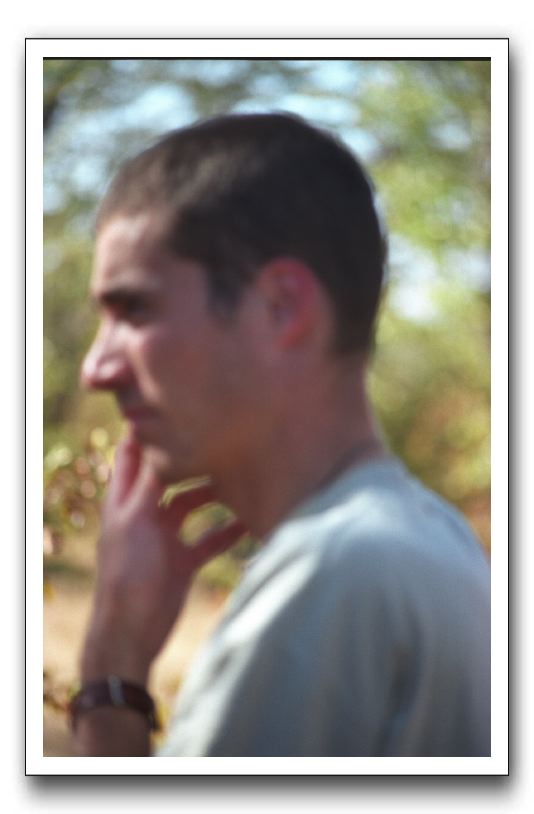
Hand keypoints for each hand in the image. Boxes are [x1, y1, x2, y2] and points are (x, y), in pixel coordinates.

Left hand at [81, 433, 245, 683]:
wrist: (131, 631)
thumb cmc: (128, 574)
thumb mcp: (137, 520)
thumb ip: (151, 483)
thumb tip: (163, 442)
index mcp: (125, 500)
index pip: (133, 456)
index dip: (147, 433)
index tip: (174, 406)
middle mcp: (145, 514)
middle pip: (170, 478)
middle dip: (192, 461)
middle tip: (222, 440)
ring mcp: (165, 537)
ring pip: (193, 505)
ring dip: (214, 495)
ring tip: (241, 479)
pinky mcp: (182, 560)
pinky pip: (208, 539)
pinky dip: (226, 531)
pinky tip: (248, 522)